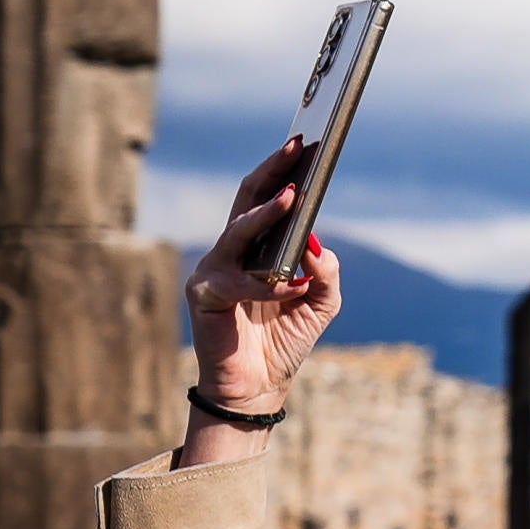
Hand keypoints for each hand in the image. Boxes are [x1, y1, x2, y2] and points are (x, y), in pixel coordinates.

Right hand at [178, 138, 343, 464]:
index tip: (307, 143)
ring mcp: (215, 270)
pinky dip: (267, 286)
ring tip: (293, 196)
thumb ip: (324, 270)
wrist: (258, 386)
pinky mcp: (205, 295)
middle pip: (247, 198)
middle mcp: (233, 251)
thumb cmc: (285, 340)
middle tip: (296, 147)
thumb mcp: (321, 301)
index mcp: (260, 247)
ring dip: (266, 213)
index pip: (268, 198)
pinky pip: (237, 282)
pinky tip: (292, 288)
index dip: (284, 171)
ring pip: (238, 230)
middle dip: (273, 171)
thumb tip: (317, 242)